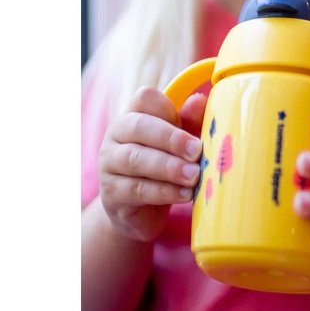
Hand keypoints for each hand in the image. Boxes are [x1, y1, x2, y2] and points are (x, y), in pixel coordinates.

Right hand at [98, 86, 206, 242]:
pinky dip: (164, 191)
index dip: (166, 107)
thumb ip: (190, 122)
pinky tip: (185, 193)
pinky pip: (136, 189)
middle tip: (197, 151)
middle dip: (171, 139)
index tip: (188, 122)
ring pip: (135, 159)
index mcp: (134, 115)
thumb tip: (199, 100)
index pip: (144, 98)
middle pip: (138, 127)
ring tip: (194, 175)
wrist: (142, 212)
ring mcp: (109, 164)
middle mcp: (116, 135)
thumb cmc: (165, 168)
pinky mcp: (111, 193)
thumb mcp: (181, 144)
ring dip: (169, 167)